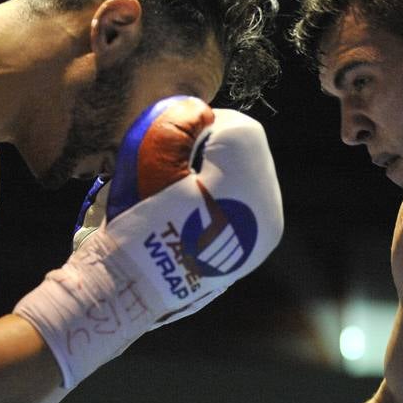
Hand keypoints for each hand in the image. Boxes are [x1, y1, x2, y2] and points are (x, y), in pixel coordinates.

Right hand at [18, 96, 283, 402]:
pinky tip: (184, 221)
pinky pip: (239, 214)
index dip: (198, 126)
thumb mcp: (151, 156)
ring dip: (212, 180)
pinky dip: (216, 208)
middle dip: (206, 155)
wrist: (135, 289)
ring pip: (241, 185)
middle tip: (167, 169)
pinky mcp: (253, 253)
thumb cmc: (139, 218)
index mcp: (250, 173)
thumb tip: (201, 112)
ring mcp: (264, 232)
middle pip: (240, 157)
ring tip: (173, 197)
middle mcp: (268, 202)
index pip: (234, 125)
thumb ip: (178, 121)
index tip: (168, 140)